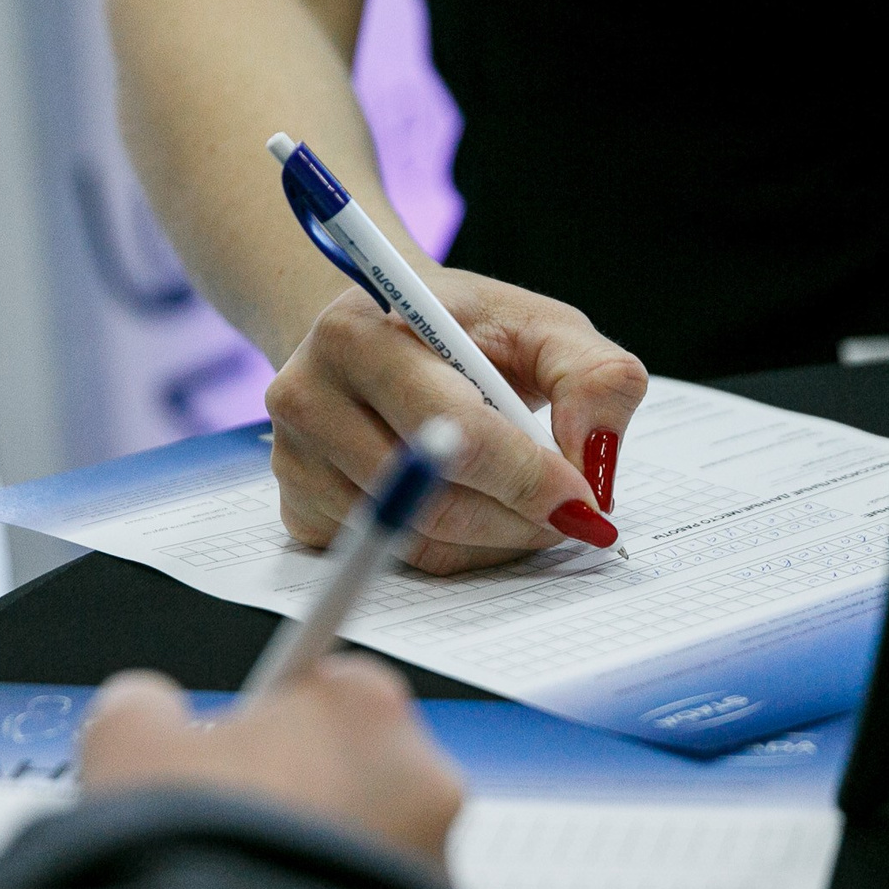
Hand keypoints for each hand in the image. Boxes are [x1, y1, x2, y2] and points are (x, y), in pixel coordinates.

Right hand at [77, 662, 462, 870]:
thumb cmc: (197, 856)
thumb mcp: (126, 745)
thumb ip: (141, 707)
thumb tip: (143, 708)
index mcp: (364, 702)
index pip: (318, 691)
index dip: (260, 727)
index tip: (224, 755)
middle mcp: (424, 776)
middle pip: (349, 769)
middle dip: (294, 797)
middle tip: (223, 834)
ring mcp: (438, 860)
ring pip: (365, 847)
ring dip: (313, 865)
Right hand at [265, 267, 648, 574]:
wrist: (382, 338)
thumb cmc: (467, 333)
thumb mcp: (543, 328)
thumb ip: (593, 376)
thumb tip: (594, 459)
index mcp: (358, 331)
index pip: (450, 425)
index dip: (526, 473)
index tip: (583, 500)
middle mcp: (306, 394)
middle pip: (431, 496)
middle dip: (519, 517)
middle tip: (571, 515)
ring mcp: (293, 460)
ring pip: (418, 538)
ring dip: (495, 538)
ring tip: (527, 504)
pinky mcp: (299, 511)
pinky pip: (397, 560)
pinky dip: (457, 551)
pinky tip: (476, 509)